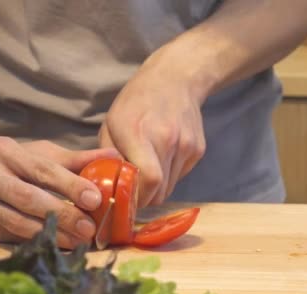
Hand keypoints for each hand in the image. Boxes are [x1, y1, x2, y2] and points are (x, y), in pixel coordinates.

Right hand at [0, 137, 118, 248]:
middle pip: (29, 199)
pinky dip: (36, 242)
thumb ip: (75, 158)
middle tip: (90, 229)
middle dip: (63, 216)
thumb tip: (115, 157)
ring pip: (18, 223)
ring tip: (78, 242)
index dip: (70, 185)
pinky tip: (57, 246)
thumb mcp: (36, 152)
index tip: (95, 199)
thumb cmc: (7, 160)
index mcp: (4, 152)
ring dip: (51, 235)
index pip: (42, 170)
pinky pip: (10, 236)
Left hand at [101, 55, 206, 207]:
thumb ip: (108, 156)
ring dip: (157, 187)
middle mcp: (168, 140)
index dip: (138, 198)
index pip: (149, 179)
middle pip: (160, 190)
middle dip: (145, 198)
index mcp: (140, 134)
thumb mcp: (111, 123)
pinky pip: (180, 175)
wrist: (176, 79)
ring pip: (171, 187)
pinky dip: (169, 174)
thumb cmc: (137, 101)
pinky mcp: (198, 149)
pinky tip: (163, 156)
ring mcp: (187, 145)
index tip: (127, 201)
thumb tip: (108, 185)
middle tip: (134, 192)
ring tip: (148, 168)